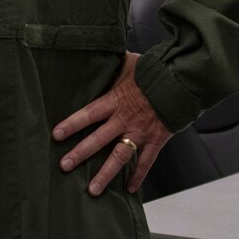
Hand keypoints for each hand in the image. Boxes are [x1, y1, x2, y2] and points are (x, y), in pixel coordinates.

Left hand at [52, 52, 172, 195]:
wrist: (182, 80)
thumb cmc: (155, 70)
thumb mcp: (130, 62)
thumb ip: (114, 62)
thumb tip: (99, 49)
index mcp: (116, 100)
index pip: (89, 114)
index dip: (72, 124)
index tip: (56, 135)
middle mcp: (125, 119)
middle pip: (99, 139)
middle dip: (80, 154)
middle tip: (64, 166)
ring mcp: (140, 132)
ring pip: (119, 157)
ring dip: (105, 174)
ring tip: (92, 190)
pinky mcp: (156, 140)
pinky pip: (146, 162)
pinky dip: (138, 176)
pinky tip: (130, 190)